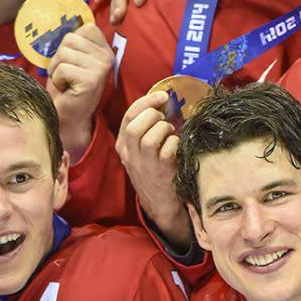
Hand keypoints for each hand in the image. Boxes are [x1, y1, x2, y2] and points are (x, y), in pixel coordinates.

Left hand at [46, 23, 113, 162]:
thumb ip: (75, 42)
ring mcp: (101, 69)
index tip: (73, 63)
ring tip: (66, 83)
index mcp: (105, 51)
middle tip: (67, 76)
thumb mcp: (72, 60)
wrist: (68, 117)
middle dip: (59, 57)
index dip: (70, 44)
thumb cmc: (67, 88)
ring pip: (64, 53)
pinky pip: (62, 68)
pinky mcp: (91, 80)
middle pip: (70, 39)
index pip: (85, 28)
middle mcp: (107, 58)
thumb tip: (69, 18)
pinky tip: (67, 90)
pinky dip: (57, 80)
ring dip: (57, 69)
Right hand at [115, 92, 192, 248]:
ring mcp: (145, 165)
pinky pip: (166, 151)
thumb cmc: (154, 171)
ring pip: (149, 137)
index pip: (128, 117)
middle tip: (165, 118)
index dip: (145, 102)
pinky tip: (177, 145)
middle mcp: (131, 155)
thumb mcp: (140, 152)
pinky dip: (174, 143)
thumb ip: (145, 129)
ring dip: (164, 129)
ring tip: (170, 132)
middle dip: (153, 115)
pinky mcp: (161, 173)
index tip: (161, 96)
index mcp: (123, 146)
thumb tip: (161, 103)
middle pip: (135, 126)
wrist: (160, 204)